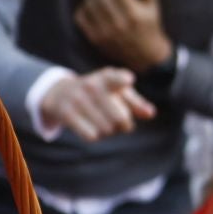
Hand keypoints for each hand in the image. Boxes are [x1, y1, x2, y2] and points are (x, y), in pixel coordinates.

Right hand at [39, 67, 156, 141]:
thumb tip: (150, 113)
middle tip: (123, 124)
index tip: (129, 80)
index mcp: (107, 78)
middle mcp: (92, 85)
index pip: (114, 77)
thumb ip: (136, 103)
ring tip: (106, 124)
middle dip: (125, 126)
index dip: (122, 79)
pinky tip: (93, 128)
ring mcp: (78, 99)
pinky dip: (96, 136)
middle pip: (119, 118)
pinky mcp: (67, 113)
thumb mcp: (118, 93)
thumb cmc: (100, 94)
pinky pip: (91, 136)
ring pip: (106, 129)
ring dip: (110, 132)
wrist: (62, 93)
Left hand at [75, 0, 174, 71]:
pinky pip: (82, 19)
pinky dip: (82, 9)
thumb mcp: (153, 10)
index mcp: (135, 13)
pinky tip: (88, 6)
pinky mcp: (97, 40)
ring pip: (90, 6)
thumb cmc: (150, 30)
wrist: (147, 59)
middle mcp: (120, 23)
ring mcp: (107, 33)